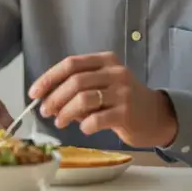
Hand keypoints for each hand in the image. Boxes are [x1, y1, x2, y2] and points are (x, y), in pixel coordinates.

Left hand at [29, 52, 177, 147]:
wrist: (157, 116)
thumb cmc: (123, 101)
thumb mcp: (103, 86)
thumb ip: (78, 89)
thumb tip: (47, 100)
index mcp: (105, 60)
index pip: (70, 64)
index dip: (49, 78)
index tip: (34, 93)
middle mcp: (115, 72)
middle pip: (74, 81)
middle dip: (54, 98)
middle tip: (45, 111)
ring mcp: (122, 92)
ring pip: (83, 98)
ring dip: (65, 112)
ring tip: (60, 122)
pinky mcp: (127, 112)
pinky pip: (97, 118)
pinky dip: (85, 125)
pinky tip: (84, 129)